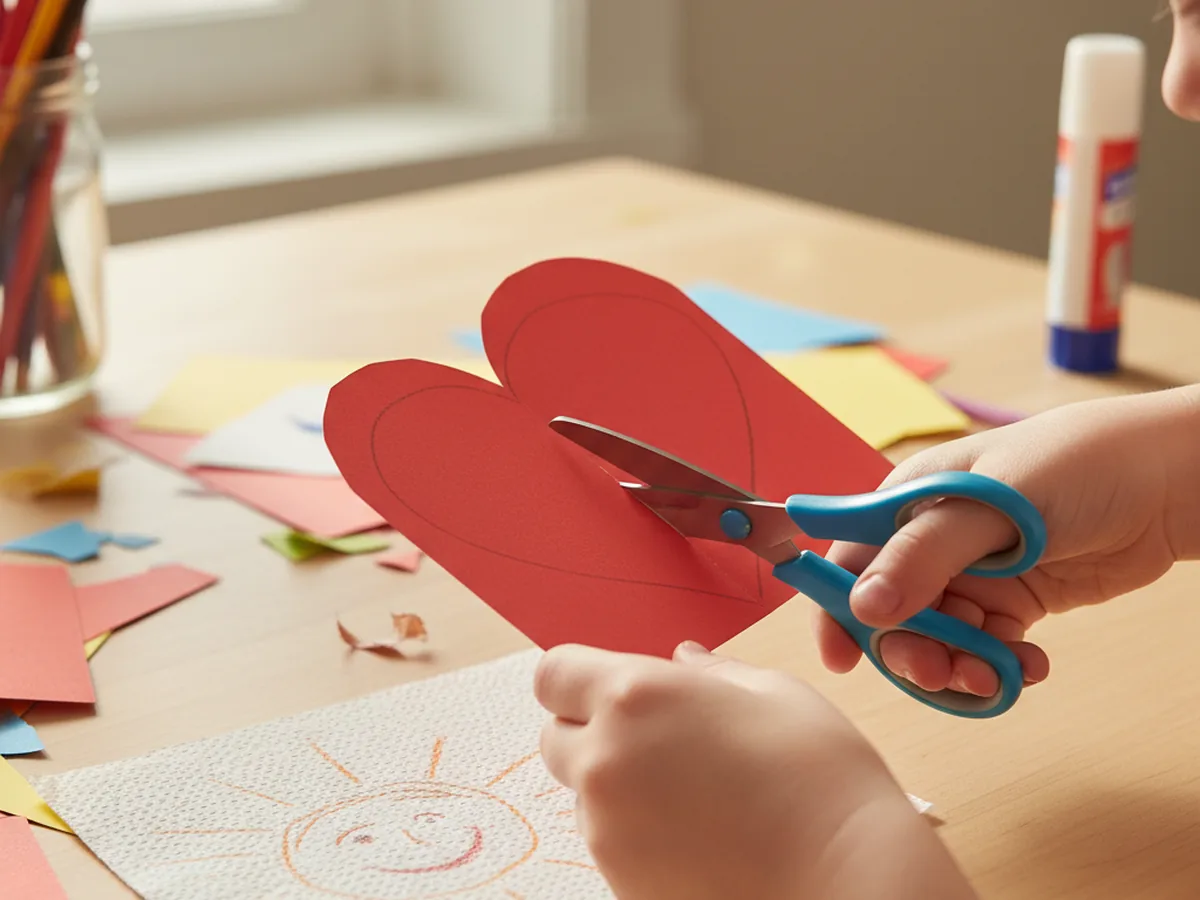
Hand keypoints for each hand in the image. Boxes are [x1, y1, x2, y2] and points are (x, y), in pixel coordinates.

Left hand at [535, 642, 974, 899]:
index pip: (553, 673)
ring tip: (692, 793)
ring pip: (584, 793)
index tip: (609, 687)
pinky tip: (697, 833)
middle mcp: (606, 760)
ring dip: (616, 785)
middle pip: (555, 736)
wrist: (848, 880)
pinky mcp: (620, 881)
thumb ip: (710, 672)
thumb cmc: (820, 776)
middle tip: (656, 740)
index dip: (577, 678)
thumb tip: (682, 660)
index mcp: (636, 696)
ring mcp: (608, 829)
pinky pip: (609, 842)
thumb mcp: (772, 693)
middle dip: (591, 731)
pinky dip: (636, 833)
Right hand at [814, 387, 1199, 696]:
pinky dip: (1000, 668)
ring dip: (960, 666)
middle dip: (913, 650)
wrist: (1170, 480)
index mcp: (910, 500)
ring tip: (1001, 673)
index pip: (851, 560)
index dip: (836, 608)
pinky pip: (983, 650)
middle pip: (890, 613)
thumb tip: (864, 608)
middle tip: (947, 671)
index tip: (842, 659)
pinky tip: (1030, 665)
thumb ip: (924, 556)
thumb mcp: (993, 505)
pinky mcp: (1012, 602)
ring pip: (937, 639)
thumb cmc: (1078, 464)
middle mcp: (931, 541)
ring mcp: (972, 574)